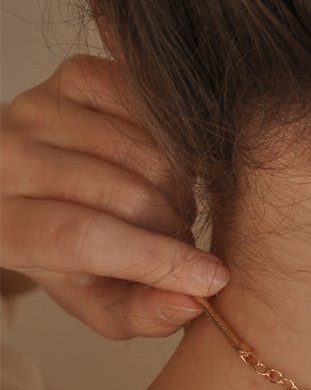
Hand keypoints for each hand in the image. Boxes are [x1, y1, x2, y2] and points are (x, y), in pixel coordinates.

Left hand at [0, 54, 229, 337]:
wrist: (43, 194)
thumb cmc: (72, 257)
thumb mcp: (102, 303)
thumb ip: (144, 313)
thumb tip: (191, 299)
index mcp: (3, 227)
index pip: (80, 238)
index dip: (153, 259)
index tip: (210, 277)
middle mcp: (9, 159)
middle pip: (121, 193)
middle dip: (173, 226)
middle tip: (179, 243)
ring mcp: (41, 108)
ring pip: (144, 152)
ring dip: (179, 189)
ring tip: (169, 209)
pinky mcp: (74, 76)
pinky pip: (151, 108)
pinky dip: (175, 144)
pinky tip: (166, 167)